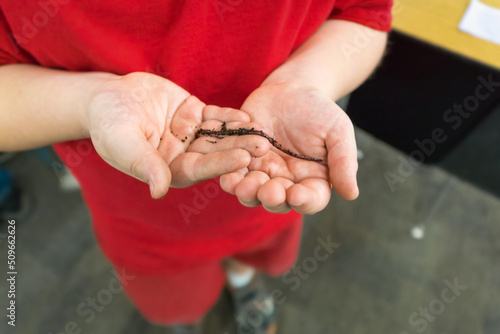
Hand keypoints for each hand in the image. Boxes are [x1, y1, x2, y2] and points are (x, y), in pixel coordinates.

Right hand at [85, 72, 266, 197]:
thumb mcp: (121, 142)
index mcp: (168, 170)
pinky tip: (246, 116)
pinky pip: (214, 117)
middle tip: (264, 147)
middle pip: (214, 153)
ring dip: (239, 134)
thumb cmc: (107, 122)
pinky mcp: (194, 115)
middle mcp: (183, 156)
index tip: (242, 159)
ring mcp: (191, 136)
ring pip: (218, 136)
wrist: (106, 96)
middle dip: (238, 149)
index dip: (220, 163)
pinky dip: (229, 116)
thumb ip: (142, 164)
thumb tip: (159, 191)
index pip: (198, 169)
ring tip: (263, 132)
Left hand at [216, 82, 358, 213]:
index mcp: (313, 180)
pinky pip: (234, 175)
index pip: (311, 199)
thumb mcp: (337, 131)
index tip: (296, 194)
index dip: (304, 201)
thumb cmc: (318, 110)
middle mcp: (287, 182)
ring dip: (247, 193)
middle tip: (267, 190)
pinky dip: (230, 178)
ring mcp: (263, 173)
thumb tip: (352, 194)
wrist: (289, 89)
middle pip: (278, 202)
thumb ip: (343, 161)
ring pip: (252, 194)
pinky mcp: (242, 162)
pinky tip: (228, 175)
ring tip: (243, 186)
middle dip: (272, 198)